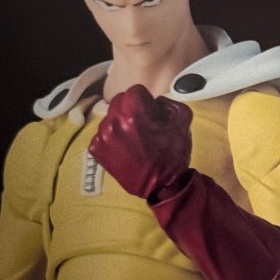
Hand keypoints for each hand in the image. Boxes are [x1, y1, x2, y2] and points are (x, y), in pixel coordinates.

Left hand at [89, 85, 192, 202]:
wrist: (160, 188)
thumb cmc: (172, 155)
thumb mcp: (182, 122)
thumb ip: (169, 103)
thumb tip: (155, 101)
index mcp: (133, 113)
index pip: (135, 90)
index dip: (147, 101)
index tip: (152, 115)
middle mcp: (113, 122)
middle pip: (119, 101)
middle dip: (131, 109)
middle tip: (143, 127)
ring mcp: (102, 136)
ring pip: (110, 117)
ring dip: (121, 123)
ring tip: (134, 140)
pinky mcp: (96, 150)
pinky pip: (102, 133)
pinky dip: (112, 137)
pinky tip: (124, 148)